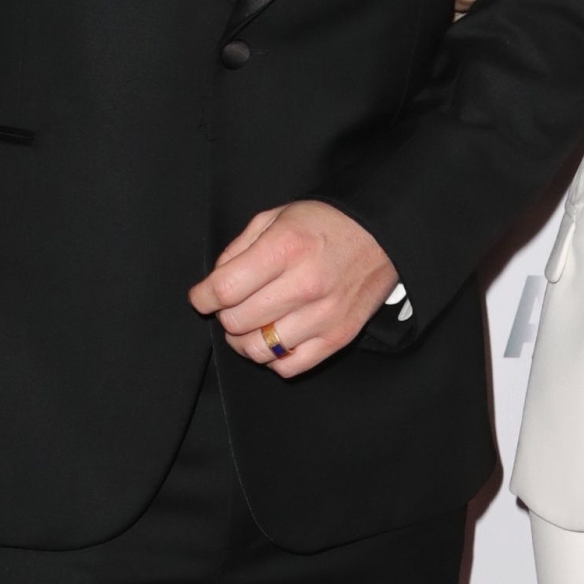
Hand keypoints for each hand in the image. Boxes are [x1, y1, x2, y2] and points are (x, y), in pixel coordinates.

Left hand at [188, 200, 398, 378]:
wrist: (382, 234)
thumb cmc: (325, 223)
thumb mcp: (278, 216)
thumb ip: (240, 247)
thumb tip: (215, 283)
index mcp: (286, 248)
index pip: (225, 289)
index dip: (202, 297)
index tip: (201, 297)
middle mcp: (305, 284)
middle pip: (237, 322)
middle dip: (224, 315)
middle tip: (231, 305)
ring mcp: (323, 315)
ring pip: (259, 350)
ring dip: (243, 341)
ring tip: (250, 325)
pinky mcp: (338, 337)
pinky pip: (289, 367)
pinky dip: (273, 358)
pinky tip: (274, 338)